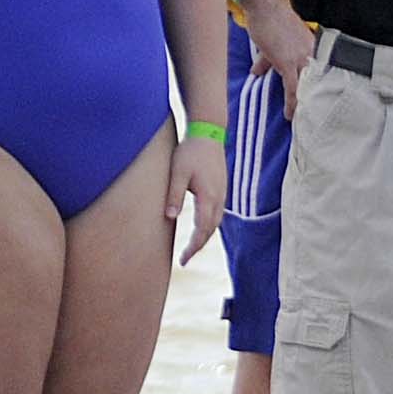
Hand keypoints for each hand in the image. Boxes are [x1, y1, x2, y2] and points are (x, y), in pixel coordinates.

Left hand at [168, 137, 227, 264]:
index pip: (202, 231)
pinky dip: (209, 225)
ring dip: (205, 236)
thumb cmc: (190, 151)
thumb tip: (170, 217)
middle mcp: (219, 198)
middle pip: (211, 230)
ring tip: (192, 246)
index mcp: (208, 197)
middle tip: (185, 258)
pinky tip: (201, 226)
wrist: (208, 132)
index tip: (182, 261)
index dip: (192, 248)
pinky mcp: (221, 188)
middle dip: (198, 246)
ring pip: (215, 222)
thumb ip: (174, 194)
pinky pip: (217, 213)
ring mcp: (222, 193)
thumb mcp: (177, 172)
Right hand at [243, 0, 315, 118]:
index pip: (323, 76)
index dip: (322, 93)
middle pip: (320, 85)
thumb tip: (256, 72)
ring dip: (305, 107)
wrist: (264, 5)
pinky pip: (292, 88)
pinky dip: (291, 103)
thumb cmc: (269, 20)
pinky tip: (289, 114)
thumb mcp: (272, 43)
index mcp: (312, 50)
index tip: (321, 108)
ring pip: (308, 89)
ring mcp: (301, 58)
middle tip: (317, 121)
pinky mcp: (287, 62)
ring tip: (303, 123)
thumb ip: (267, 60)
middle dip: (318, 104)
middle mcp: (312, 54)